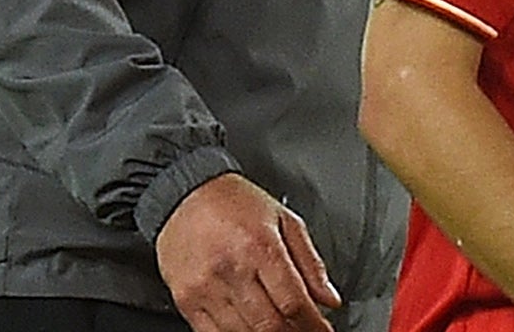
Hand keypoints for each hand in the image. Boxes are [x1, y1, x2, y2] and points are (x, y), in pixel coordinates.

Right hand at [155, 173, 341, 331]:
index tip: (323, 330)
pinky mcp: (185, 299)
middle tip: (303, 329)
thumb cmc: (234, 203)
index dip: (314, 324)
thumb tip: (329, 298)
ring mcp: (205, 288)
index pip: (293, 302)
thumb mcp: (284, 220)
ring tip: (281, 328)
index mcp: (260, 246)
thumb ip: (310, 262)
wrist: (184, 194)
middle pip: (270, 325)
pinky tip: (250, 329)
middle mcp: (231, 269)